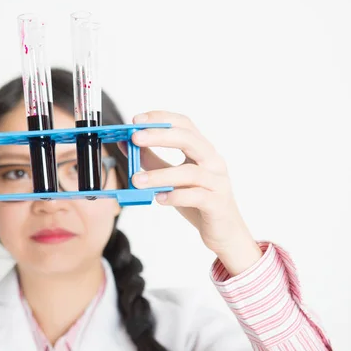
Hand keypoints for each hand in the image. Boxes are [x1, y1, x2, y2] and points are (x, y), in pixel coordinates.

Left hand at [120, 111, 261, 274]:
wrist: (225, 231)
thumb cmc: (198, 201)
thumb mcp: (171, 177)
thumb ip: (150, 160)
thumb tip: (126, 144)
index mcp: (202, 150)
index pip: (183, 124)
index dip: (160, 118)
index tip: (136, 120)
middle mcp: (213, 161)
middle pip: (188, 139)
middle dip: (159, 136)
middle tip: (135, 138)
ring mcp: (217, 182)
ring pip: (189, 172)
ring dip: (159, 174)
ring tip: (136, 181)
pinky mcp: (217, 203)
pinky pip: (196, 196)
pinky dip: (175, 196)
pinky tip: (158, 198)